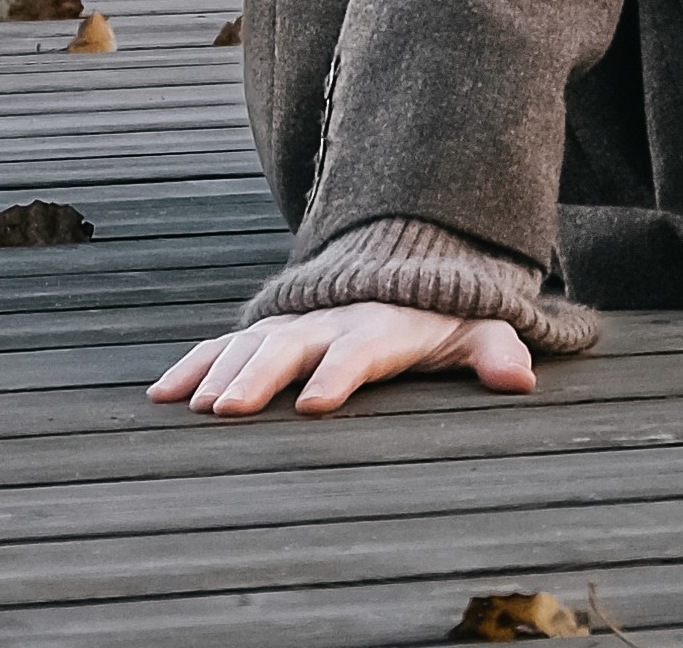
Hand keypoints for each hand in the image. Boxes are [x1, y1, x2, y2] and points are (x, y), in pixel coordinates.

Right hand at [149, 302, 536, 417]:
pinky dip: (192, 363)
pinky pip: (223, 344)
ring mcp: (294, 324)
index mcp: (380, 327)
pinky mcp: (267, 330)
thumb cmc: (443, 316)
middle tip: (224, 412)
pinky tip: (160, 395)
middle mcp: (329, 322)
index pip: (358, 351)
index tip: (315, 408)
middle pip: (289, 348)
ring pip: (249, 344)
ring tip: (186, 407)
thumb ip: (496, 349)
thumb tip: (522, 379)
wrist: (403, 271)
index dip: (338, 375)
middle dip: (257, 376)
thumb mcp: (478, 327)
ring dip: (216, 372)